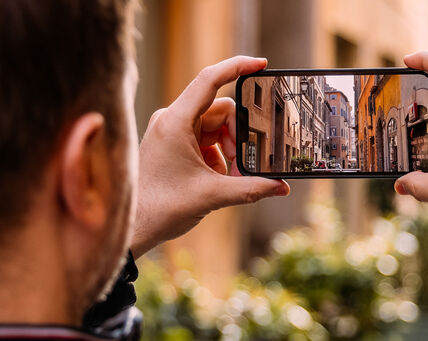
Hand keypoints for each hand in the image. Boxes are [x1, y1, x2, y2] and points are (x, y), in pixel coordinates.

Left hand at [132, 56, 289, 255]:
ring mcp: (172, 131)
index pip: (210, 81)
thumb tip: (282, 187)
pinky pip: (207, 139)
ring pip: (216, 126)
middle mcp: (172, 120)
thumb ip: (252, 189)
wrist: (133, 228)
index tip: (262, 64)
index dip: (237, 67)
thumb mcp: (213, 196)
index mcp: (175, 122)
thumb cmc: (160, 208)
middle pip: (221, 111)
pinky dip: (219, 155)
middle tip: (243, 164)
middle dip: (239, 136)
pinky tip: (218, 178)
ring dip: (230, 149)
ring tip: (230, 176)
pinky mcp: (174, 143)